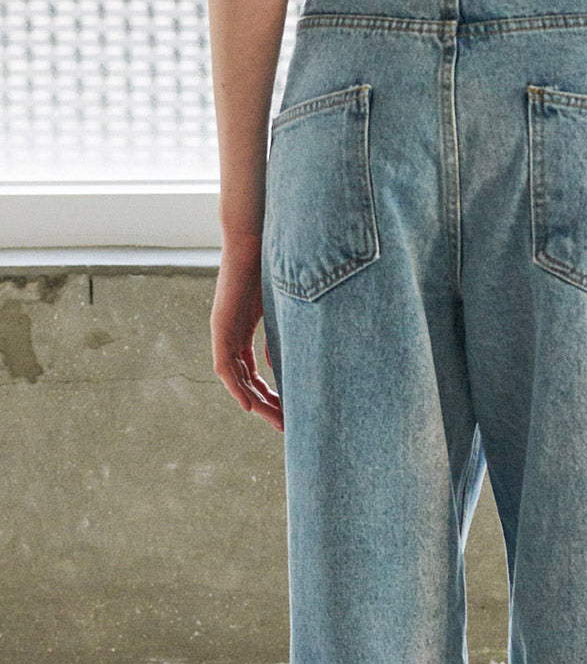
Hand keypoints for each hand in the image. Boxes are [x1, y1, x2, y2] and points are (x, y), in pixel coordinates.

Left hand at [211, 232, 283, 431]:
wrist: (254, 238)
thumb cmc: (273, 265)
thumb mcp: (284, 309)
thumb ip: (284, 336)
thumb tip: (288, 364)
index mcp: (244, 331)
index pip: (256, 373)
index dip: (271, 394)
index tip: (289, 411)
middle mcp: (230, 335)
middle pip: (247, 381)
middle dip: (267, 405)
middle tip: (286, 426)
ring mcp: (223, 331)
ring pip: (236, 379)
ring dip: (255, 402)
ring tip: (275, 421)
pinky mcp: (220, 326)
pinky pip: (225, 366)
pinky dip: (237, 387)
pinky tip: (249, 406)